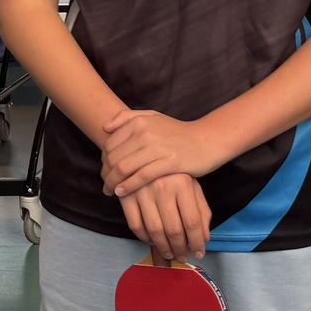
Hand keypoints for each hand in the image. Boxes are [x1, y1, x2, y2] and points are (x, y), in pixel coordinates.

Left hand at [101, 109, 224, 197]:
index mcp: (139, 121)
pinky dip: (127, 186)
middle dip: (105, 174)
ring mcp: (157, 147)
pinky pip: (141, 176)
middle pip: (113, 157)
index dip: (103, 160)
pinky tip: (121, 193)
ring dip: (112, 182)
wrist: (206, 140)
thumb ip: (127, 118)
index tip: (105, 171)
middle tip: (105, 185)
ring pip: (124, 168)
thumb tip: (105, 128)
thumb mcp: (152, 117)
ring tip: (110, 191)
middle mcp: (145, 132)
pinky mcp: (169, 162)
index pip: (109, 144)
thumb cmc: (177, 132)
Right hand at [118, 174, 210, 260]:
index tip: (199, 253)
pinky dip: (144, 238)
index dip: (197, 242)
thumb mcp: (192, 184)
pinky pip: (135, 225)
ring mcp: (142, 191)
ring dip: (163, 247)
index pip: (192, 221)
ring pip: (154, 230)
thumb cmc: (172, 170)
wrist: (142, 149)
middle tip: (183, 257)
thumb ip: (201, 210)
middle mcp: (162, 187)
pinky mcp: (125, 195)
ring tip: (170, 253)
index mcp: (182, 183)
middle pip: (173, 229)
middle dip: (180, 248)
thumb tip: (205, 238)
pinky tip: (152, 241)